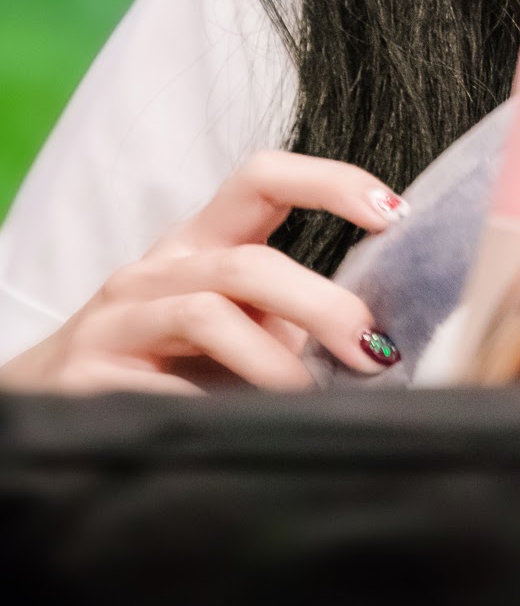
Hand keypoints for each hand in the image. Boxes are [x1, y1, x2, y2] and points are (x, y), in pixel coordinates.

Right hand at [0, 151, 409, 394]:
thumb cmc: (157, 361)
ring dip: (275, 362)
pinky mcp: (92, 371)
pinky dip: (216, 405)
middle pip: (250, 262)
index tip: (394, 213)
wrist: (40, 400)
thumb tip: (371, 342)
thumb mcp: (224, 326)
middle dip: (322, 305)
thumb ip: (282, 321)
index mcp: (199, 240)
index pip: (263, 177)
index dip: (331, 182)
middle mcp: (158, 266)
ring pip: (211, 313)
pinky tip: (243, 428)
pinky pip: (168, 383)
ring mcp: (120, 316)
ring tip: (313, 399)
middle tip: (373, 350)